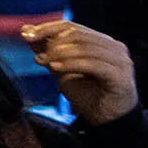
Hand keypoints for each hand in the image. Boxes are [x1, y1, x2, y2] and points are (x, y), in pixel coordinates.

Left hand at [23, 19, 138, 126]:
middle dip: (52, 42)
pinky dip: (72, 64)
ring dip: (60, 54)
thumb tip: (27, 29)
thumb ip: (48, 51)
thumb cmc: (87, 95)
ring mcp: (120, 61)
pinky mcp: (121, 76)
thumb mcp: (62, 70)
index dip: (47, 28)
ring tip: (44, 62)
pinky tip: (56, 68)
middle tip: (37, 55)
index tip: (26, 35)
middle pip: (78, 35)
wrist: (106, 121)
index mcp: (101, 42)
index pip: (72, 27)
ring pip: (86, 48)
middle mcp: (113, 47)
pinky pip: (94, 64)